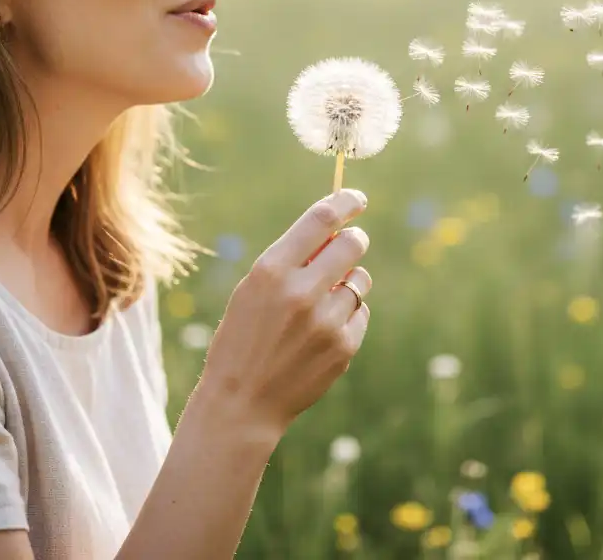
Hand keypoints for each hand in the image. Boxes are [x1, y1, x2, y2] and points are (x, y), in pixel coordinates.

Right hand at [198, 189, 371, 441]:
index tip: (356, 198)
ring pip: (359, 280)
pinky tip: (322, 333)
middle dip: (353, 240)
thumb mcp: (252, 289)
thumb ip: (292, 260)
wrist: (241, 403)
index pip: (321, 219)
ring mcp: (326, 321)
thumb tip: (337, 231)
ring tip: (321, 303)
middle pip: (352, 243)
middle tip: (348, 244)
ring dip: (348, 283)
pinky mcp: (343, 347)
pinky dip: (347, 315)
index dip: (345, 201)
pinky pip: (360, 312)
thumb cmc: (242, 337)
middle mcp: (301, 292)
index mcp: (271, 270)